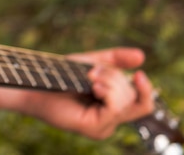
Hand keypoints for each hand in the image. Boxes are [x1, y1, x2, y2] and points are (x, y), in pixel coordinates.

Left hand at [25, 47, 154, 138]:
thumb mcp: (92, 62)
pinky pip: (114, 108)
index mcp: (112, 107)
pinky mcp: (93, 128)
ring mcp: (103, 127)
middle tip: (92, 71)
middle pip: (135, 99)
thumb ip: (115, 60)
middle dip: (115, 77)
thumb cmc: (60, 75)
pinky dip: (107, 91)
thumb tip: (141, 55)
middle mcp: (110, 120)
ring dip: (110, 81)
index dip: (146, 90)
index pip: (142, 103)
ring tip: (90, 77)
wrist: (36, 82)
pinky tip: (94, 86)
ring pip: (126, 102)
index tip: (140, 74)